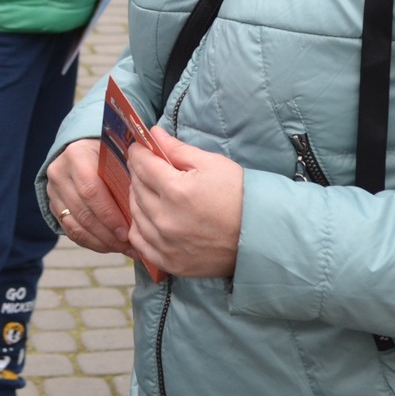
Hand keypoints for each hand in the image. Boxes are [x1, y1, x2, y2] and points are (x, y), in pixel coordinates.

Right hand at [45, 138, 128, 255]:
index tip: (127, 232)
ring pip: (75, 225)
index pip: (91, 191)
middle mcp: (59, 173)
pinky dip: (91, 242)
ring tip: (123, 248)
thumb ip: (129, 174)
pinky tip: (110, 246)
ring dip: (101, 241)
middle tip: (129, 245)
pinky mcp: (53, 206)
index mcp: (76, 155)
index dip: (109, 215)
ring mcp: (53, 191)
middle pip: (83, 212)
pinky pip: (71, 231)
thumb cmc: (109, 154)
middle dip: (108, 233)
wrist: (84, 151)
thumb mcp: (118, 155)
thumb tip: (148, 204)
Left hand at [127, 127, 243, 278]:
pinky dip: (138, 227)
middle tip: (146, 167)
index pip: (142, 165)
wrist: (259, 235)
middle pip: (136, 188)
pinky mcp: (170, 262)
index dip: (138, 152)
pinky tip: (147, 218)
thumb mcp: (212, 164)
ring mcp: (165, 243)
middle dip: (138, 173)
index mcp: (175, 190)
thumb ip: (178, 149)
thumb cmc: (238, 195)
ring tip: (148, 190)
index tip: (139, 148)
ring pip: (135, 214)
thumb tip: (153, 134)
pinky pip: (139, 242)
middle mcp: (165, 219)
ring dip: (137, 198)